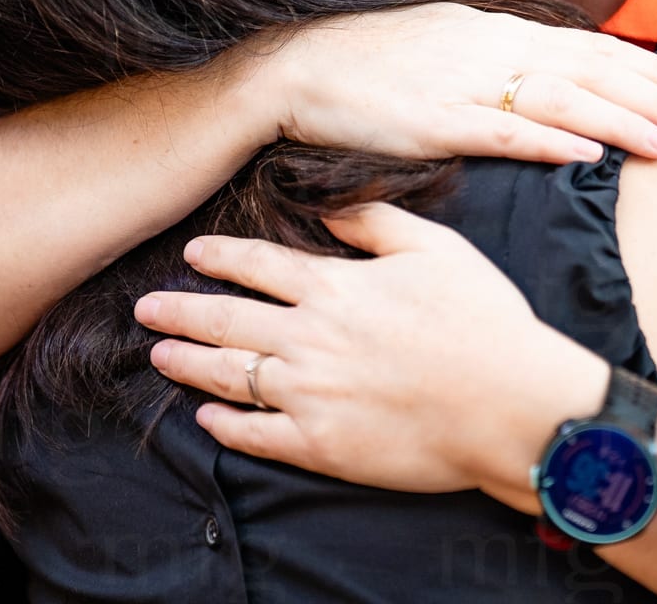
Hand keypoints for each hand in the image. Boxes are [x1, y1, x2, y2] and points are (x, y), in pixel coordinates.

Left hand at [134, 203, 607, 496]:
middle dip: (180, 312)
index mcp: (334, 288)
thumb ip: (374, 223)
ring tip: (158, 357)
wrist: (511, 405)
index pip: (257, 265)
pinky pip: (256, 435)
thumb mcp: (435, 249)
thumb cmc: (483, 321)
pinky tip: (207, 419)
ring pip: (227, 376)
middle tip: (144, 309)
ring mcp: (309, 395)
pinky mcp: (320, 446)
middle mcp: (309, 339)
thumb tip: (328, 210)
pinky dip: (225, 426)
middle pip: (225, 320)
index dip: (219, 257)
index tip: (190, 253)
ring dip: (187, 364)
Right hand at [270, 3, 656, 163]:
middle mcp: (487, 49)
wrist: (291, 68)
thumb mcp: (442, 43)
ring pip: (560, 102)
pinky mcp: (430, 121)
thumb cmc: (365, 63)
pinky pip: (500, 132)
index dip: (647, 69)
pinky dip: (548, 143)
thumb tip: (547, 72)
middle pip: (590, 73)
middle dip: (656, 98)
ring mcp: (460, 84)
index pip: (588, 49)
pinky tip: (588, 157)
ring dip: (623, 123)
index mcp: (493, 31)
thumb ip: (496, 56)